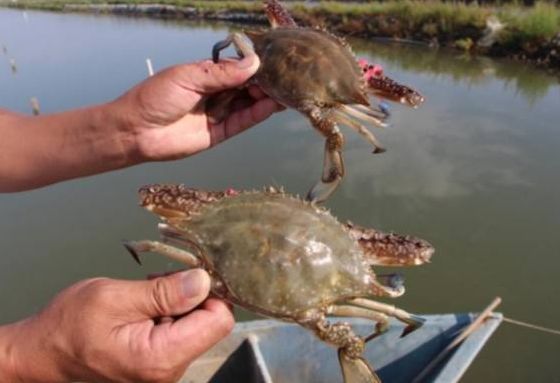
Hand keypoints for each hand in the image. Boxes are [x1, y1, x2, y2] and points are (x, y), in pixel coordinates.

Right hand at [0, 269, 232, 382]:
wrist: (45, 349)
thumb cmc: (71, 325)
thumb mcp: (115, 298)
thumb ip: (163, 292)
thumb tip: (203, 281)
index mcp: (161, 357)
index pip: (219, 321)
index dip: (210, 291)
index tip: (190, 272)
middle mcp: (170, 368)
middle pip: (211, 321)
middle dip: (192, 294)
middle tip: (159, 280)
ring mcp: (166, 365)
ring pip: (197, 321)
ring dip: (179, 300)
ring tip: (147, 293)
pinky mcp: (161, 358)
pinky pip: (182, 327)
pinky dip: (170, 308)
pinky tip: (148, 302)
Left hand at [112, 55, 282, 160]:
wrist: (136, 132)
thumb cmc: (155, 98)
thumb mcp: (188, 78)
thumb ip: (222, 74)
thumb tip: (254, 63)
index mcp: (206, 75)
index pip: (238, 68)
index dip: (256, 66)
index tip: (275, 62)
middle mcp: (216, 93)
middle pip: (247, 86)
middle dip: (266, 82)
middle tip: (286, 78)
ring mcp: (219, 113)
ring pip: (249, 104)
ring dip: (266, 97)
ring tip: (287, 91)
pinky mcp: (220, 133)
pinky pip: (243, 122)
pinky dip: (258, 114)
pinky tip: (272, 105)